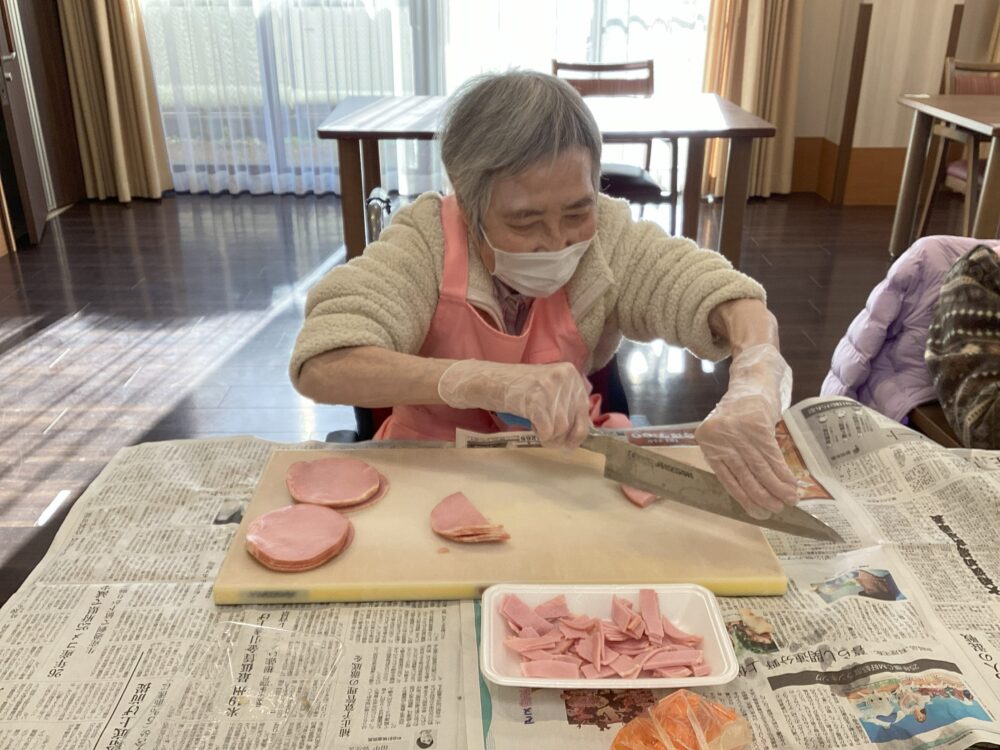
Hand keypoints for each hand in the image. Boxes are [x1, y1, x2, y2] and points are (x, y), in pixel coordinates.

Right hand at [438, 360, 591, 448]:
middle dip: (561, 437)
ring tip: (538, 432)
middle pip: (572, 422)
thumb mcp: (550, 389)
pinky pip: (547, 430)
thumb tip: (578, 437)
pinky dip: (541, 436)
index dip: (577, 432)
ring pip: (561, 429)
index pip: (584, 411)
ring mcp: (550, 387)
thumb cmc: (519, 389)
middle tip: (548, 439)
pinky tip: (534, 430)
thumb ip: (566, 405)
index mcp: (571, 373)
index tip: (569, 443)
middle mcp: (564, 377)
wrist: (490, 381)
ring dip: (550, 438)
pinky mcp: (535, 398)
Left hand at [694, 344, 797, 518]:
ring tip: (789, 500)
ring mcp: (738, 432)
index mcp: (708, 443)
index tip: (756, 512)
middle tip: (776, 510)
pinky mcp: (757, 426)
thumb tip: (751, 492)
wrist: (752, 380)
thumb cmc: (740, 412)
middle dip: (762, 496)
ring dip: (777, 487)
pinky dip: (782, 472)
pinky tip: (791, 483)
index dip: (743, 497)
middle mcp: (720, 439)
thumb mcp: (727, 434)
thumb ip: (732, 458)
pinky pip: (772, 455)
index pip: (726, 478)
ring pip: (759, 467)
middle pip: (744, 475)